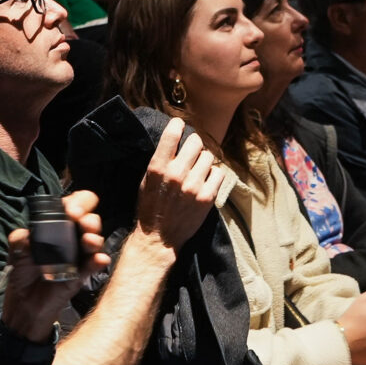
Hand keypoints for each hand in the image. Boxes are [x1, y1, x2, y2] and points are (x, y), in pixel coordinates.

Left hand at [1, 190, 107, 341]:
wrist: (23, 304)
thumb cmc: (22, 272)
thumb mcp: (16, 250)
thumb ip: (19, 238)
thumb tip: (29, 235)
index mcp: (58, 224)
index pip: (76, 204)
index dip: (77, 202)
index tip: (70, 211)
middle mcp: (73, 236)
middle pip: (91, 218)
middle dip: (88, 217)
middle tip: (78, 220)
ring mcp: (80, 255)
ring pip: (96, 239)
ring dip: (95, 237)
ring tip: (87, 241)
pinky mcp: (82, 274)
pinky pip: (95, 264)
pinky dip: (98, 260)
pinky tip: (98, 260)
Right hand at [135, 117, 225, 251]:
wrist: (159, 239)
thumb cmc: (150, 207)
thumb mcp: (146, 179)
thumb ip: (161, 159)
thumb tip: (175, 136)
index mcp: (158, 167)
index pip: (172, 133)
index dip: (178, 125)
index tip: (180, 126)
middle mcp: (176, 174)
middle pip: (196, 141)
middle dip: (194, 145)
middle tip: (191, 153)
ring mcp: (193, 186)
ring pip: (209, 156)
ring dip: (204, 161)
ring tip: (197, 170)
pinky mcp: (207, 198)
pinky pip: (219, 173)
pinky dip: (213, 175)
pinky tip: (205, 181)